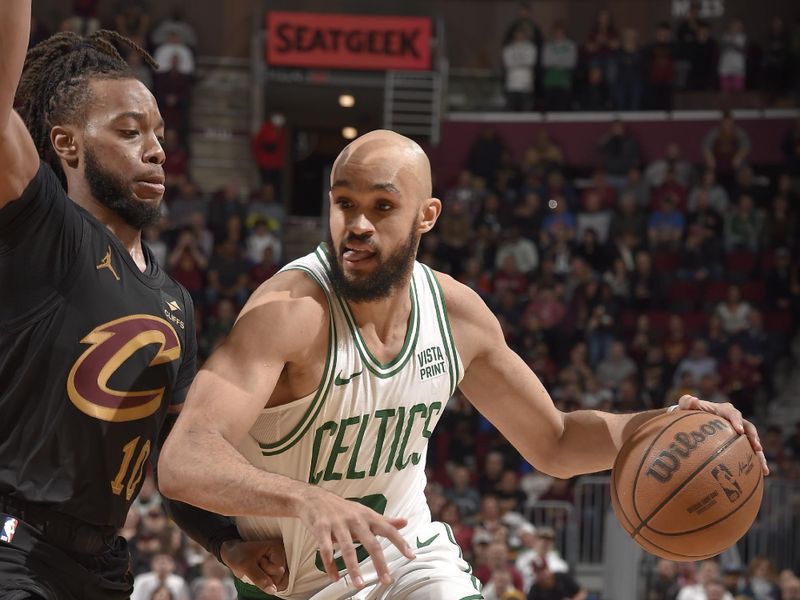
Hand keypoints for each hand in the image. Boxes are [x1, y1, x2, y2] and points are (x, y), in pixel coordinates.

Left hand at [221, 539, 288, 594]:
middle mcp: (282, 555)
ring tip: (258, 569)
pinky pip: (277, 584)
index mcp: (277, 547)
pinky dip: (268, 584)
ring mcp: (280, 563)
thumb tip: (273, 590)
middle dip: (266, 576)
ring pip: (280, 582)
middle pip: (281, 577)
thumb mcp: (245, 566)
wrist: (232, 554)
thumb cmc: (238, 555)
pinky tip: (261, 574)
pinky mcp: (277, 571)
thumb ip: (259, 578)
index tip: (257, 562)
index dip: (266, 571)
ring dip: (267, 580)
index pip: (279, 570)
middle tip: (256, 565)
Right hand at [297, 487, 414, 588]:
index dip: (400, 542)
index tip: (411, 555)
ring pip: (348, 549)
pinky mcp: (321, 528)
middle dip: (379, 563)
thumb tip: (405, 522)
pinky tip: (334, 577)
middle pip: (370, 543)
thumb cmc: (343, 508)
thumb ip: (385, 520)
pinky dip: (330, 566)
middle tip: (386, 579)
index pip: (388, 529)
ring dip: (354, 568)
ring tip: (359, 584)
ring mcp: (338, 524)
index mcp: (367, 516)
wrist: (314, 498)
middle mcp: (355, 519)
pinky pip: (325, 550)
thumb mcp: (365, 512)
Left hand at [676, 395, 767, 475]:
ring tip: (764, 468)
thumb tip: (692, 399)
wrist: (692, 421)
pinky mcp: (740, 442)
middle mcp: (735, 420)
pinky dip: (756, 461)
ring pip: (753, 442)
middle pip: (749, 428)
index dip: (737, 421)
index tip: (739, 431)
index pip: (733, 414)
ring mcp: (739, 432)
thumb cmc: (689, 413)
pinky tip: (763, 474)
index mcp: (724, 410)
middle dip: (754, 437)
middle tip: (757, 448)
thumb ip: (686, 402)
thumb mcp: (685, 406)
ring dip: (760, 454)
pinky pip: (750, 452)